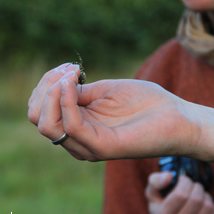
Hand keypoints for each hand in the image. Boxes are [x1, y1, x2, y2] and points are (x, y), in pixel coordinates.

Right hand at [28, 64, 200, 160]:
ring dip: (52, 93)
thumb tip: (56, 85)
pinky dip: (66, 101)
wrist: (176, 116)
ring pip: (47, 125)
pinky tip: (72, 83)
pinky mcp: (102, 147)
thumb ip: (79, 91)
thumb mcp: (105, 90)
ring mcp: (88, 145)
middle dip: (44, 88)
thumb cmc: (145, 101)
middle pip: (37, 118)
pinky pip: (71, 126)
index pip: (40, 109)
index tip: (68, 67)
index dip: (46, 84)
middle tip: (68, 70)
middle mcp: (77, 138)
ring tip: (71, 75)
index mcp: (78, 123)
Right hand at [146, 173, 213, 213]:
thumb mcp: (152, 194)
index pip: (181, 195)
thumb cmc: (160, 207)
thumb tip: (169, 176)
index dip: (185, 182)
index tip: (183, 179)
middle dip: (196, 186)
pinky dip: (212, 205)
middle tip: (192, 185)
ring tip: (198, 193)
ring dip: (205, 195)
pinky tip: (204, 204)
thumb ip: (155, 181)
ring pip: (207, 206)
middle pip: (196, 199)